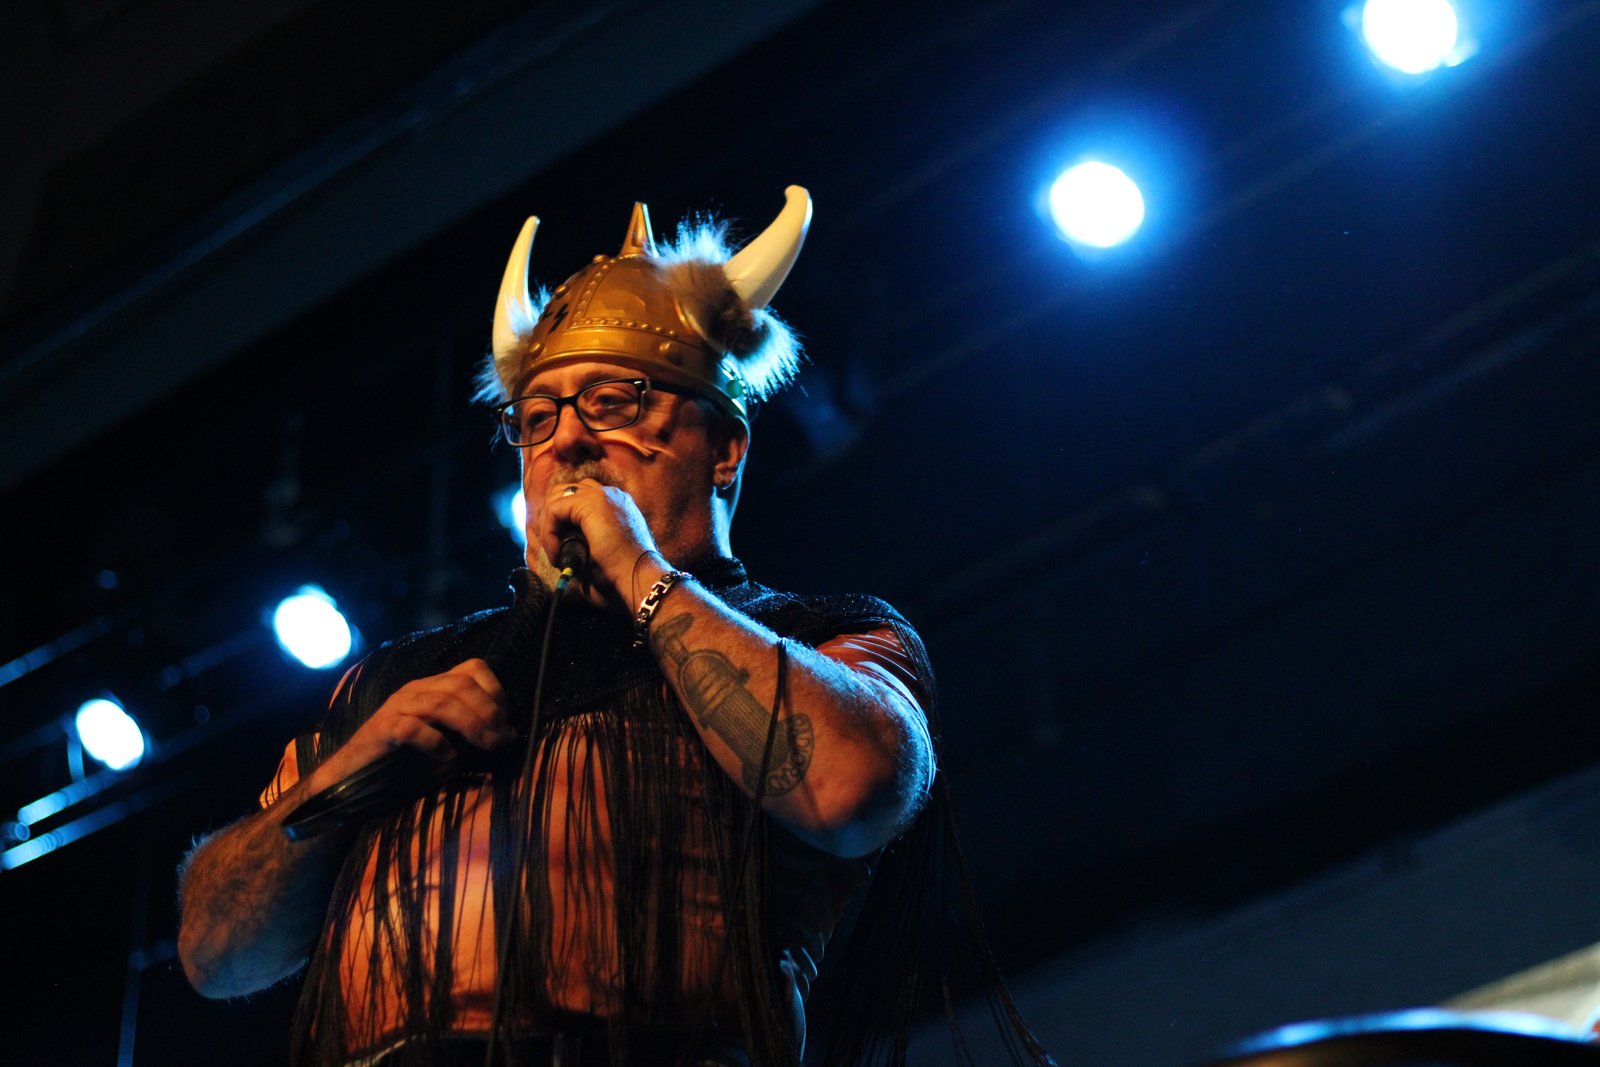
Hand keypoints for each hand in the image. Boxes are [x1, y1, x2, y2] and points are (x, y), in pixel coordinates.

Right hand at [302, 659, 511, 794]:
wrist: (350, 779)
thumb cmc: (402, 762)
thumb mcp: (444, 742)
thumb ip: (470, 734)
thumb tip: (509, 735)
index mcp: (432, 687)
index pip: (472, 668)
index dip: (495, 691)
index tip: (506, 722)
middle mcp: (415, 691)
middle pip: (461, 686)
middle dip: (488, 713)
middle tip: (501, 741)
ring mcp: (396, 708)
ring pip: (440, 703)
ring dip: (470, 725)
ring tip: (484, 747)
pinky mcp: (381, 731)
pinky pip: (411, 729)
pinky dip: (435, 743)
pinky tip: (447, 759)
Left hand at [536, 479, 663, 608]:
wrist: (638, 577)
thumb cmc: (623, 576)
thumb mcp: (602, 553)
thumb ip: (583, 541)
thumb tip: (559, 546)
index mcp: (617, 505)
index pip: (579, 498)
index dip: (562, 521)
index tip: (561, 550)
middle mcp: (611, 495)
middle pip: (565, 492)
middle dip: (552, 519)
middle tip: (555, 549)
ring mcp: (602, 494)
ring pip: (556, 498)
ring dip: (549, 527)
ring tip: (557, 555)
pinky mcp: (590, 502)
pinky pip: (553, 510)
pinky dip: (549, 533)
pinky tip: (558, 555)